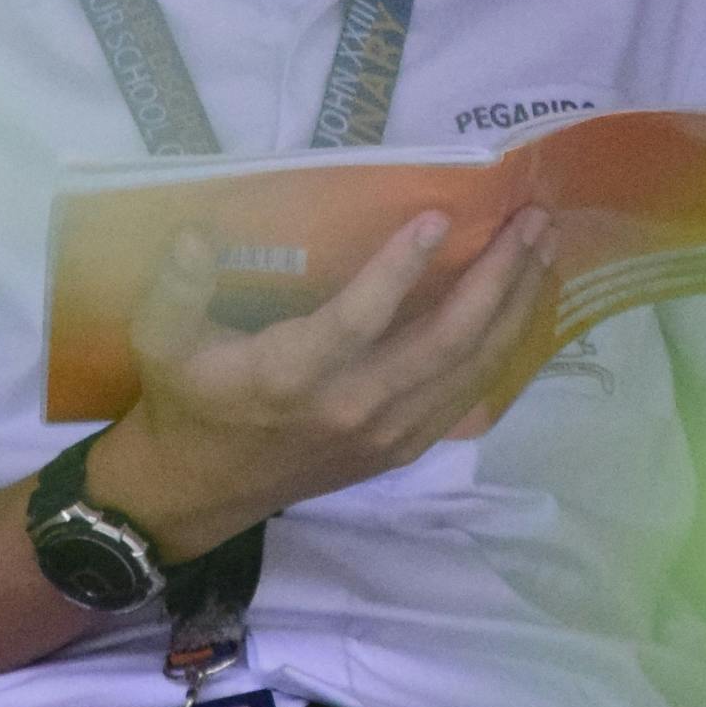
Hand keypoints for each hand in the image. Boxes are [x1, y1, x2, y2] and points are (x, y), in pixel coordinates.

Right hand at [87, 206, 558, 557]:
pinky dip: (505, 346)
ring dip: (515, 306)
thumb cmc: (187, 399)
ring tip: (545, 247)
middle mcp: (353, 407)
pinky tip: (525, 304)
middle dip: (497, 276)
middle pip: (445, 341)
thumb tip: (196, 233)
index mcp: (293, 375)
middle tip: (532, 219)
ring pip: (471, 367)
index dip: (401, 269)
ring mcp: (387, 432)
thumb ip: (175, 285)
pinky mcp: (404, 446)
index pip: (360, 319)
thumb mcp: (161, 338)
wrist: (201, 491)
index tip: (440, 216)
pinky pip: (470, 393)